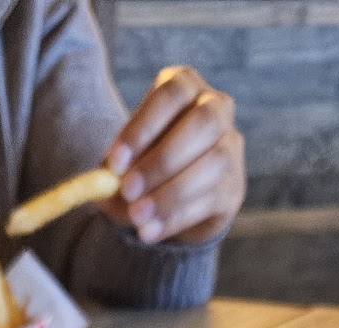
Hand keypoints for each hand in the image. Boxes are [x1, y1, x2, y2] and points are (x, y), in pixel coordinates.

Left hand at [103, 67, 244, 245]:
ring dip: (172, 193)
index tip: (115, 163)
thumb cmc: (143, 165)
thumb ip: (115, 170)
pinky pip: (211, 199)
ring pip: (215, 162)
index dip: (143, 127)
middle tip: (128, 190)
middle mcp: (215, 107)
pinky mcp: (234, 186)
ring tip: (138, 217)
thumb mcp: (124, 161)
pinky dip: (176, 218)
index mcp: (185, 86)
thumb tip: (105, 184)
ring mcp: (231, 146)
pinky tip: (150, 231)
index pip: (172, 94)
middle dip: (163, 159)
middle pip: (202, 122)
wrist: (171, 198)